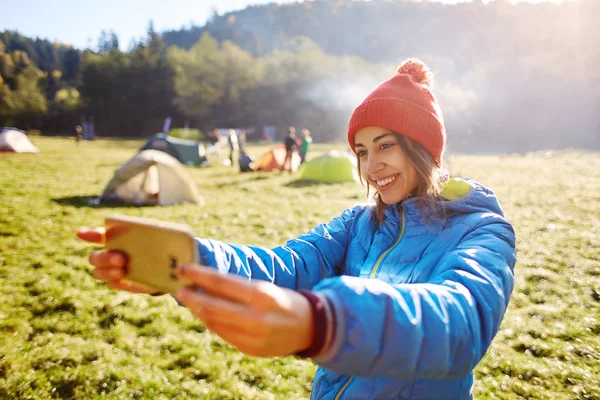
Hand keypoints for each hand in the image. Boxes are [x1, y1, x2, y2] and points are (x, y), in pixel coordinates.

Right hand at [76, 227, 154, 293]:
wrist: (168, 265)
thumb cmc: (161, 243)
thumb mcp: (161, 234)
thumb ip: (157, 232)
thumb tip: (159, 232)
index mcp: (116, 237)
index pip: (98, 235)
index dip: (89, 234)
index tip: (81, 233)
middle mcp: (110, 253)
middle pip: (95, 257)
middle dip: (104, 258)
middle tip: (121, 258)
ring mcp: (113, 269)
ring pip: (98, 272)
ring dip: (106, 272)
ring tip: (122, 270)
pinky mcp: (121, 282)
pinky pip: (112, 283)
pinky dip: (117, 281)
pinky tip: (125, 279)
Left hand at [175, 265, 312, 357]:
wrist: (311, 327)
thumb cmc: (284, 300)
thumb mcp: (266, 288)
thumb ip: (238, 288)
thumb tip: (204, 282)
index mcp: (262, 294)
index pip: (222, 282)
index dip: (198, 275)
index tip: (182, 269)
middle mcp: (257, 317)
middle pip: (213, 306)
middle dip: (192, 297)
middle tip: (178, 288)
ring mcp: (253, 337)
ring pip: (215, 323)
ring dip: (199, 311)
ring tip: (190, 300)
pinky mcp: (251, 350)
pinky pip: (224, 335)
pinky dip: (212, 323)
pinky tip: (206, 315)